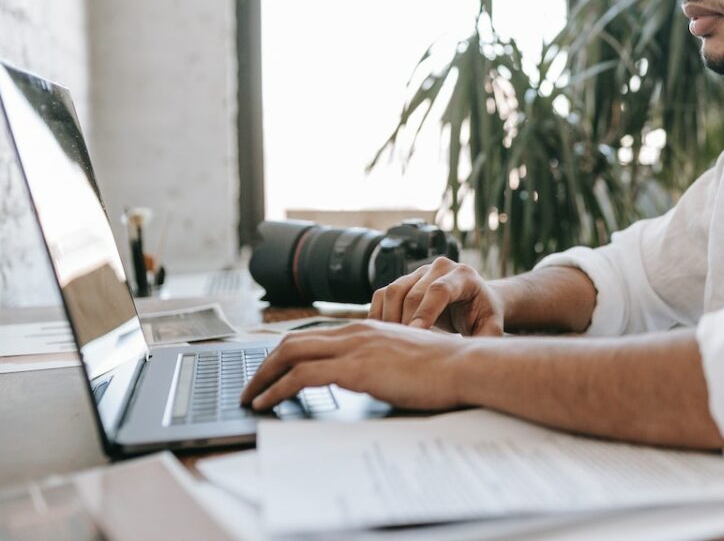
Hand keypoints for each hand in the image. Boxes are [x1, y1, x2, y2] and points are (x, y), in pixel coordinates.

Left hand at [239, 320, 465, 411]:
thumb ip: (385, 358)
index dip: (285, 353)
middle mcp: (356, 332)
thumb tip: (376, 374)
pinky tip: (266, 403)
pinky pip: (302, 376)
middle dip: (264, 365)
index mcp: (368, 327)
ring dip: (262, 377)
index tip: (271, 371)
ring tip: (249, 397)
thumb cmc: (446, 365)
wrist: (466, 364)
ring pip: (290, 355)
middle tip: (250, 386)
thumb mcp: (408, 355)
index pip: (313, 336)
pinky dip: (276, 389)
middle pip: (293, 341)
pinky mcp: (356, 368)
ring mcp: (355, 348)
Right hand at [368, 257, 503, 335]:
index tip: (416, 336)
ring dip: (389, 319)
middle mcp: (440, 268)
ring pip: (394, 291)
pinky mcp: (405, 280)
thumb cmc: (483, 315)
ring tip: (394, 343)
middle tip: (404, 348)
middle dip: (406, 322)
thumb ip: (488, 338)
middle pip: (413, 292)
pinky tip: (383, 335)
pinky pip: (383, 294)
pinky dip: (379, 314)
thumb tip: (475, 354)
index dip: (425, 312)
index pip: (439, 290)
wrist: (476, 302)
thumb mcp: (492, 327)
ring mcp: (420, 272)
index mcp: (464, 276)